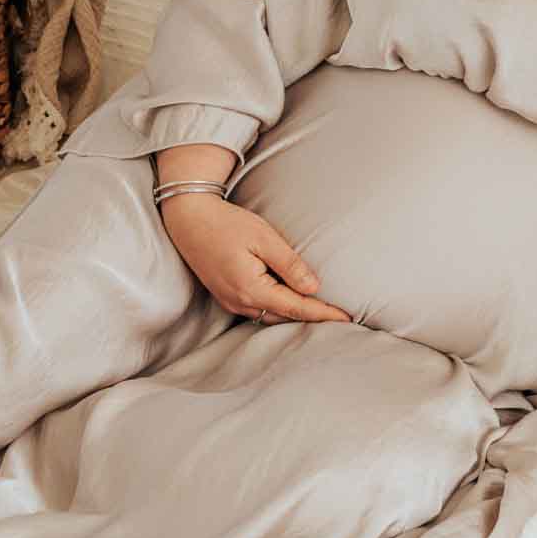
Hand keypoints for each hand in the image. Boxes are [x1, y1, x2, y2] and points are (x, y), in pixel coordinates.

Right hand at [158, 195, 352, 324]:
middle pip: (284, 317)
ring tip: (321, 312)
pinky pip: (257, 309)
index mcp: (251, 289)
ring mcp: (230, 301)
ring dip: (294, 314)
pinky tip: (291, 301)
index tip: (347, 318)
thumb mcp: (263, 237)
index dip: (323, 313)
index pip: (296, 308)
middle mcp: (239, 302)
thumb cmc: (227, 222)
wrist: (188, 218)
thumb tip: (313, 288)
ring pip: (270, 316)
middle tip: (340, 318)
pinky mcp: (226, 295)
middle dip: (312, 318)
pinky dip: (277, 308)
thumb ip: (289, 264)